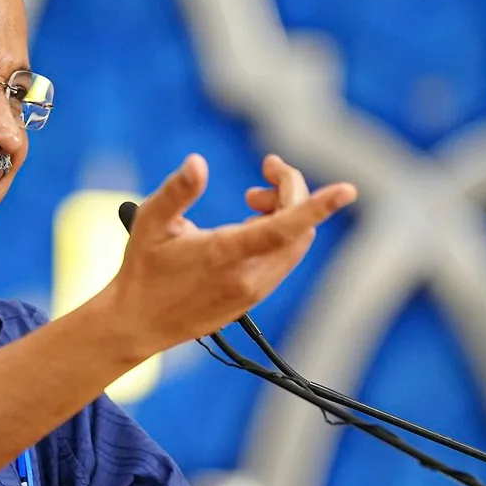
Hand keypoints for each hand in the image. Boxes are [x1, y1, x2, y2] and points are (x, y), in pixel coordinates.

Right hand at [104, 153, 356, 353]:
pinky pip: (284, 260)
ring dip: (287, 213)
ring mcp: (253, 291)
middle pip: (298, 229)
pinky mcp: (253, 298)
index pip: (284, 227)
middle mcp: (247, 277)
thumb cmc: (143, 270)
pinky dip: (280, 234)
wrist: (138, 323)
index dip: (318, 206)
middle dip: (291, 192)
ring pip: (296, 246)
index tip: (348, 190)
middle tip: (266, 170)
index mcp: (224, 255)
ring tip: (253, 199)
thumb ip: (177, 191)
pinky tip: (251, 225)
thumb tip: (198, 163)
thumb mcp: (149, 223)